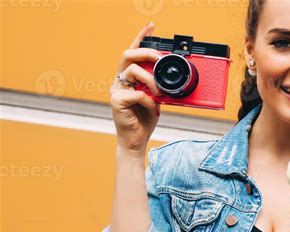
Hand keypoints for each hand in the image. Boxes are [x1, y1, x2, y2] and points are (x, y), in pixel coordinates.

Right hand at [109, 22, 164, 154]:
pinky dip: (150, 100)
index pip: (132, 54)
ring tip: (160, 93)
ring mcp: (116, 90)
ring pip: (133, 71)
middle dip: (146, 52)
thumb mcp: (155, 100)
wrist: (136, 141)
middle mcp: (119, 82)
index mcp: (127, 79)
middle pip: (128, 55)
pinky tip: (153, 109)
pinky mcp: (117, 101)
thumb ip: (157, 87)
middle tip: (159, 57)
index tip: (151, 27)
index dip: (141, 39)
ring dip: (151, 80)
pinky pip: (138, 93)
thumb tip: (168, 77)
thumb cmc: (144, 121)